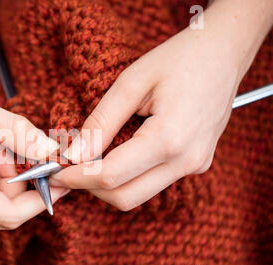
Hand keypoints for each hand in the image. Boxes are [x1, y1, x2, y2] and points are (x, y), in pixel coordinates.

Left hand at [50, 0, 271, 210]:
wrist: (224, 53)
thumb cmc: (179, 58)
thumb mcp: (131, 82)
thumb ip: (100, 123)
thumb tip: (74, 156)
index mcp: (169, 139)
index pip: (111, 176)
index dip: (77, 178)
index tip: (55, 172)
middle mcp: (186, 161)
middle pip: (125, 197)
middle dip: (90, 188)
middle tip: (67, 170)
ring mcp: (195, 166)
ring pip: (139, 194)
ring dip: (108, 185)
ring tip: (88, 161)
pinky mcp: (196, 164)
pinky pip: (154, 183)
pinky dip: (128, 177)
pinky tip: (115, 155)